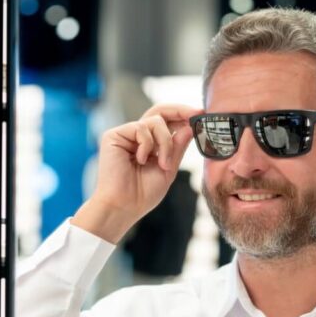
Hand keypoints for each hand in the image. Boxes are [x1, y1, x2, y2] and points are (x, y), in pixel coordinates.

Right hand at [72, 104, 202, 243]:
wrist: (124, 206)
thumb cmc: (142, 194)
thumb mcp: (168, 169)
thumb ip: (178, 148)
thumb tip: (190, 127)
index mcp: (150, 144)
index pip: (167, 122)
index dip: (184, 116)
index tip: (201, 114)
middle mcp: (137, 137)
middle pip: (160, 111)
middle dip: (181, 110)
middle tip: (196, 112)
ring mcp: (125, 135)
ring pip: (155, 121)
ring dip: (166, 142)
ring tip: (163, 164)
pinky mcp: (114, 135)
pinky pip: (141, 128)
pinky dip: (148, 145)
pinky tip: (141, 160)